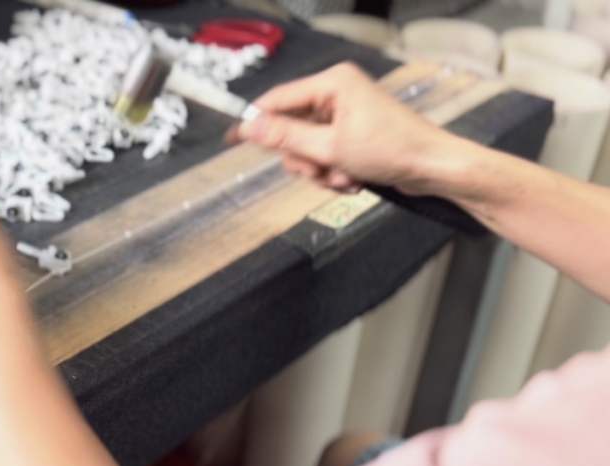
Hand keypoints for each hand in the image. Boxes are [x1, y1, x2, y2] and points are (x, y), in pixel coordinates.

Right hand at [236, 62, 455, 194]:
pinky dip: (334, 174)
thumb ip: (286, 138)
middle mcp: (337, 94)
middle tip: (318, 171)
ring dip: (320, 171)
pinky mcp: (352, 136)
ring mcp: (345, 116)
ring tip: (344, 178)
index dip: (255, 121)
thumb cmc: (395, 149)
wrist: (434, 169)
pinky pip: (324, 157)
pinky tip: (353, 180)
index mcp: (333, 84)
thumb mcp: (331, 148)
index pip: (279, 99)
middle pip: (291, 129)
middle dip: (303, 159)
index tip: (233, 137)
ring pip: (307, 149)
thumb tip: (251, 128)